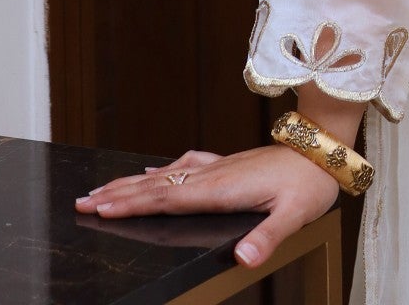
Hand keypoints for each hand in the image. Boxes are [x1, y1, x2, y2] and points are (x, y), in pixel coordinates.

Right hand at [75, 142, 337, 268]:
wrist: (324, 150)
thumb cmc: (310, 183)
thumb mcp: (294, 215)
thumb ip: (267, 237)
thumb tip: (243, 258)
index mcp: (222, 189)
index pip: (169, 199)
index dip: (134, 204)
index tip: (101, 206)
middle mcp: (215, 174)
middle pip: (157, 185)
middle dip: (119, 193)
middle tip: (83, 200)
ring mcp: (219, 167)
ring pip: (167, 174)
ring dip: (133, 182)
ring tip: (103, 187)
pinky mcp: (228, 164)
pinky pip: (185, 165)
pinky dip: (162, 170)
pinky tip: (153, 170)